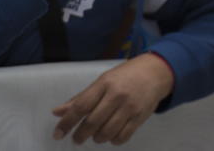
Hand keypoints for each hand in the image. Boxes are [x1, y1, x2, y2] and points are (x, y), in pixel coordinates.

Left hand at [52, 53, 173, 144]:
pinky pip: (122, 137)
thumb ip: (81, 98)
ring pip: (107, 132)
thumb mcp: (102, 81)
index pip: (81, 106)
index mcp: (104, 84)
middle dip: (80, 135)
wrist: (156, 72)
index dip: (67, 122)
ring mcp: (130, 107)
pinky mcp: (140, 117)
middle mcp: (117, 95)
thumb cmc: (125, 76)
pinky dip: (113, 140)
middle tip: (77, 138)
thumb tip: (57, 112)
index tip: (58, 134)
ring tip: (96, 135)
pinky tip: (111, 135)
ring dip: (97, 138)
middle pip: (93, 122)